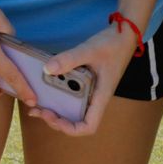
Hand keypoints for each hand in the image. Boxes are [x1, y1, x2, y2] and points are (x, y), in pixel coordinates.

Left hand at [24, 22, 138, 135]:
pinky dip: (59, 96)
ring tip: (38, 105)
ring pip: (73, 110)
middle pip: (76, 122)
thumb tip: (47, 69)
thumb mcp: (89, 50)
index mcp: (100, 96)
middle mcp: (95, 98)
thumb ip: (69, 59)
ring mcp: (91, 91)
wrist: (124, 34)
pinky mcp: (87, 83)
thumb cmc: (112, 44)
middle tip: (38, 110)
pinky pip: (72, 96)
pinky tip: (47, 87)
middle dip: (56, 121)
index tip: (52, 117)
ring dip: (56, 111)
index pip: (88, 126)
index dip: (70, 129)